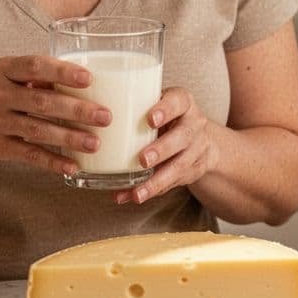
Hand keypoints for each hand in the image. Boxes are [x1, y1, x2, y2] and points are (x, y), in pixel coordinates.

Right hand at [0, 55, 111, 174]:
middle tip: (104, 116)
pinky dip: (52, 162)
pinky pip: (28, 155)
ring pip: (37, 130)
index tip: (88, 78)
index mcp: (3, 70)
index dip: (62, 72)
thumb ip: (36, 78)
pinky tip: (72, 166)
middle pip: (42, 101)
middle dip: (76, 110)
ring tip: (95, 143)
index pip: (35, 66)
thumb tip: (81, 84)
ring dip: (69, 138)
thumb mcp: (4, 76)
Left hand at [113, 87, 218, 204]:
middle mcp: (194, 125)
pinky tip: (134, 196)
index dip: (166, 110)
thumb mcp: (160, 104)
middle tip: (143, 160)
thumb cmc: (169, 117)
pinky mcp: (193, 171)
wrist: (206, 141)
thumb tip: (91, 117)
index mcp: (183, 103)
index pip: (178, 102)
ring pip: (179, 166)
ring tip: (137, 192)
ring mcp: (196, 150)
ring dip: (156, 180)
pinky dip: (152, 191)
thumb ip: (136, 107)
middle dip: (162, 150)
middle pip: (182, 137)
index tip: (150, 119)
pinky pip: (173, 183)